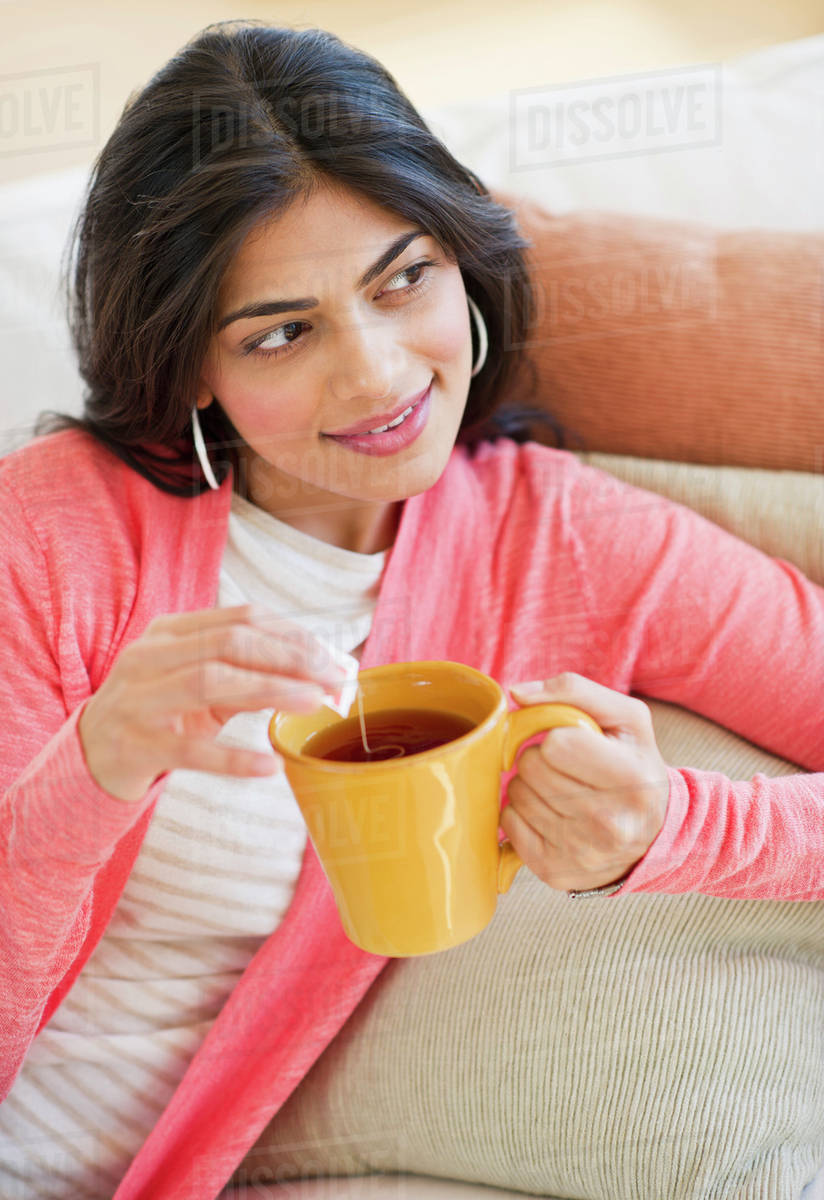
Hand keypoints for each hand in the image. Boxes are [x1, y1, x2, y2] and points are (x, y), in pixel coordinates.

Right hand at [78, 603, 347, 803]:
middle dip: (289, 658)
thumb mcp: (200, 685)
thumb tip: (317, 673)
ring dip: (269, 689)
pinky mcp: (137, 745)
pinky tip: (268, 765)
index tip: (331, 656)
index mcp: (169, 633)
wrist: (92, 756)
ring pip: (211, 682)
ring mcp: (139, 701)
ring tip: (312, 702)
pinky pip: (191, 751)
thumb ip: (249, 674)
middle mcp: (149, 658)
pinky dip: (233, 758)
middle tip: (333, 679)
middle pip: (229, 644)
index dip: (292, 635)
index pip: (240, 619)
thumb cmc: (161, 712)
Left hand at [501, 673, 668, 892]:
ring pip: (516, 794)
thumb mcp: (626, 719)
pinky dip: (521, 813)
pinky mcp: (553, 871)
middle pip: (531, 767)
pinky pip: (507, 823)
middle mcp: (609, 823)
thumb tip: (516, 692)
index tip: (576, 744)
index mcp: (632, 778)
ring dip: (531, 785)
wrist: (654, 836)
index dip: (558, 736)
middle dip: (541, 759)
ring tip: (561, 790)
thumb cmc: (634, 766)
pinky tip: (550, 814)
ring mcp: (580, 852)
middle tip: (566, 768)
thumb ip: (574, 691)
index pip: (556, 743)